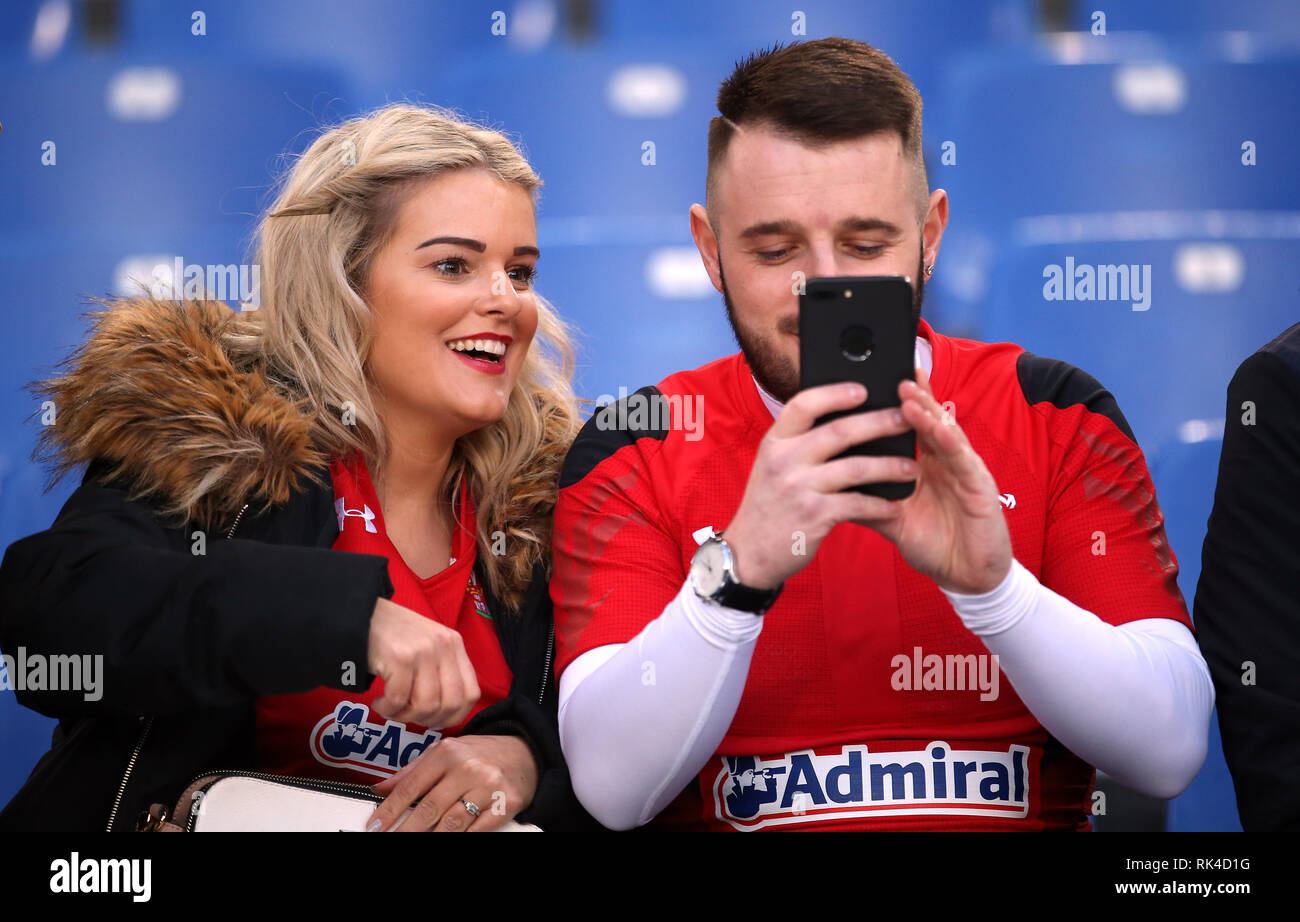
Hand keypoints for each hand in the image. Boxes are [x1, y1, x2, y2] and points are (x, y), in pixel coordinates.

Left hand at [365, 735, 538, 831]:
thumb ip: (413, 771)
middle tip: (392, 839)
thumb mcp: (445, 752)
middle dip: (405, 830)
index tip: (375, 826)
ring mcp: (488, 787)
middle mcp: (467, 768)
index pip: (411, 786)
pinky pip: (477, 830)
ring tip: (416, 841)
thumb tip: (380, 789)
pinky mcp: (505, 804)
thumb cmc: (481, 754)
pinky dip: (461, 838)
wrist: (526, 752)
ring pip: (451, 823)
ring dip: (431, 837)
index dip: (390, 809)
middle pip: (429, 808)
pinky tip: (449, 839)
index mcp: (448, 753)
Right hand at [366, 597, 479, 727]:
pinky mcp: (399, 658)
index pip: (471, 693)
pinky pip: (399, 700)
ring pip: (426, 705)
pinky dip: (388, 709)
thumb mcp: (428, 645)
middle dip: (429, 720)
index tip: (435, 721)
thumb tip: (447, 713)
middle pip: (451, 703)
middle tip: (409, 716)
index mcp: (454, 644)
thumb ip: (442, 671)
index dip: (455, 716)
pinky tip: (379, 702)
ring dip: (405, 716)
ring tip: (390, 708)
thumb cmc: (393, 636)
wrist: (360, 614)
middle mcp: (443, 646)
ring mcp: (423, 651)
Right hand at [723, 381, 917, 588]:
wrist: (748, 553)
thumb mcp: (771, 467)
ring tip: (912, 467)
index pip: (802, 405)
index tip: (862, 389)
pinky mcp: (813, 516)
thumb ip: (798, 445)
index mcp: (774, 442)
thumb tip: (844, 422)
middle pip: (839, 432)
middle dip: (879, 423)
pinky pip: (857, 504)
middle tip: (906, 419)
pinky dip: (880, 505)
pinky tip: (894, 506)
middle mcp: (784, 460)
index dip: (834, 394)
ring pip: (856, 468)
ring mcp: (798, 488)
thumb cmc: (769, 505)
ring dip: (889, 467)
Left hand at [857, 367, 1011, 593]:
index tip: (875, 382)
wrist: (967, 578)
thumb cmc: (935, 544)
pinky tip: (939, 428)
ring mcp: (965, 471)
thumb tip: (828, 487)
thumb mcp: (893, 520)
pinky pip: (964, 461)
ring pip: (947, 434)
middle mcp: (947, 461)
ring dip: (928, 412)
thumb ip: (867, 501)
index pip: (910, 427)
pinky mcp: (981, 487)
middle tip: (894, 374)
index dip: (898, 404)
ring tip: (909, 393)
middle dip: (913, 397)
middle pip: (929, 421)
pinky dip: (952, 442)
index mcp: (926, 465)